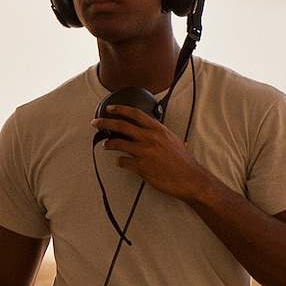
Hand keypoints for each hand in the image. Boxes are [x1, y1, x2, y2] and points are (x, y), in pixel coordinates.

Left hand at [93, 105, 215, 201]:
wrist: (189, 177)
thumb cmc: (181, 160)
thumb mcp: (170, 138)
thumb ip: (157, 132)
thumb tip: (145, 128)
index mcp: (158, 129)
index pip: (135, 114)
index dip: (120, 109)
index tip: (110, 108)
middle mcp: (150, 138)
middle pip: (122, 126)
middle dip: (105, 123)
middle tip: (96, 123)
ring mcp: (144, 152)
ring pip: (118, 144)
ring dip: (109, 144)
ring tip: (105, 145)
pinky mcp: (141, 167)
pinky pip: (123, 161)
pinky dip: (119, 161)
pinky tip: (119, 162)